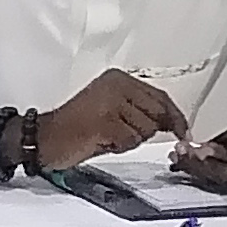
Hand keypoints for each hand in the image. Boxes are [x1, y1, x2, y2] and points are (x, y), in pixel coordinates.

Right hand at [35, 69, 191, 170]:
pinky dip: (118, 147)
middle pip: (157, 114)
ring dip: (129, 140)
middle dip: (146, 130)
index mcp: (118, 79)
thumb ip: (140, 110)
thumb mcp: (112, 110)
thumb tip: (173, 123)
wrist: (43, 138)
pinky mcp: (105, 122)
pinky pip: (130, 141)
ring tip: (105, 136)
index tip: (183, 130)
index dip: (175, 117)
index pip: (160, 97)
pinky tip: (100, 141)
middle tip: (119, 134)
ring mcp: (110, 103)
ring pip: (145, 130)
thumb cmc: (75, 128)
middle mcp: (116, 85)